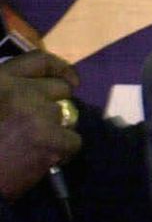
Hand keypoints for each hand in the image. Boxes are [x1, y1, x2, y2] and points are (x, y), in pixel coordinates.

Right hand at [0, 51, 80, 198]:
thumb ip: (7, 93)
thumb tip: (37, 90)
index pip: (39, 60)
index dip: (59, 69)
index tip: (70, 81)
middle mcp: (18, 90)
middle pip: (60, 88)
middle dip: (55, 105)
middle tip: (41, 126)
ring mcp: (36, 112)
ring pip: (67, 115)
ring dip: (56, 130)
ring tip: (33, 147)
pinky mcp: (49, 138)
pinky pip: (73, 140)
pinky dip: (63, 152)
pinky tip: (42, 161)